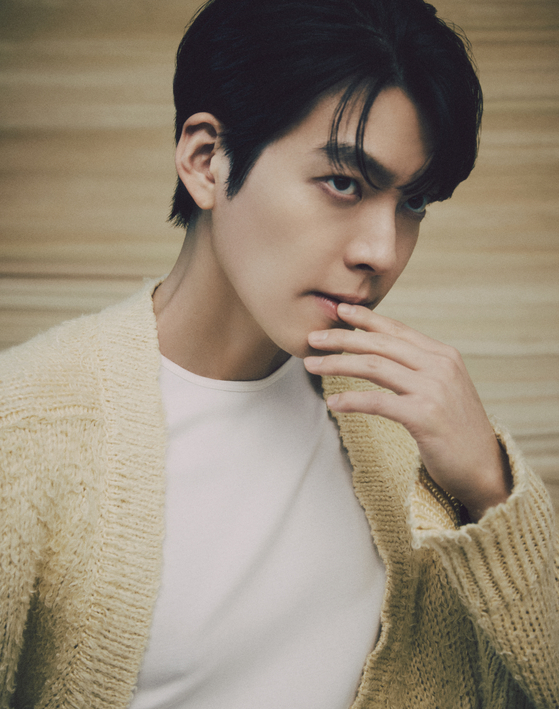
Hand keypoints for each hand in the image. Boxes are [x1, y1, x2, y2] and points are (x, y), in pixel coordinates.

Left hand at [304, 303, 511, 521]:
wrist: (483, 468)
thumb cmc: (456, 429)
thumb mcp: (443, 387)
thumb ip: (419, 366)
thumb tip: (382, 351)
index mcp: (443, 355)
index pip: (397, 329)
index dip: (366, 318)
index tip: (340, 310)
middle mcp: (440, 366)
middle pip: (380, 344)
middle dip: (342, 337)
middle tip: (312, 337)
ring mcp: (433, 390)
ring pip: (374, 367)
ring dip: (338, 364)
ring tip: (312, 365)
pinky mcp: (424, 416)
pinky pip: (378, 402)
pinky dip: (351, 399)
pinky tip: (333, 402)